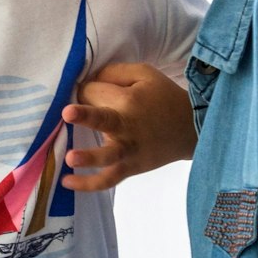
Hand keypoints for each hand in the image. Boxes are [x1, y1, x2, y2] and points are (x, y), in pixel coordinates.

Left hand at [60, 63, 195, 190]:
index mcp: (129, 100)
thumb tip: (85, 82)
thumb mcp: (144, 73)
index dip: (86, 90)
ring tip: (70, 158)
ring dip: (89, 157)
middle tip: (66, 113)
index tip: (88, 92)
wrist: (191, 128)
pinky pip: (109, 179)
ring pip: (108, 156)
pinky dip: (90, 184)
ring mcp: (128, 150)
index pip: (94, 92)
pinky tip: (67, 182)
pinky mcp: (129, 168)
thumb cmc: (163, 97)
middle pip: (102, 119)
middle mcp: (127, 126)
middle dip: (85, 115)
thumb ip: (113, 73)